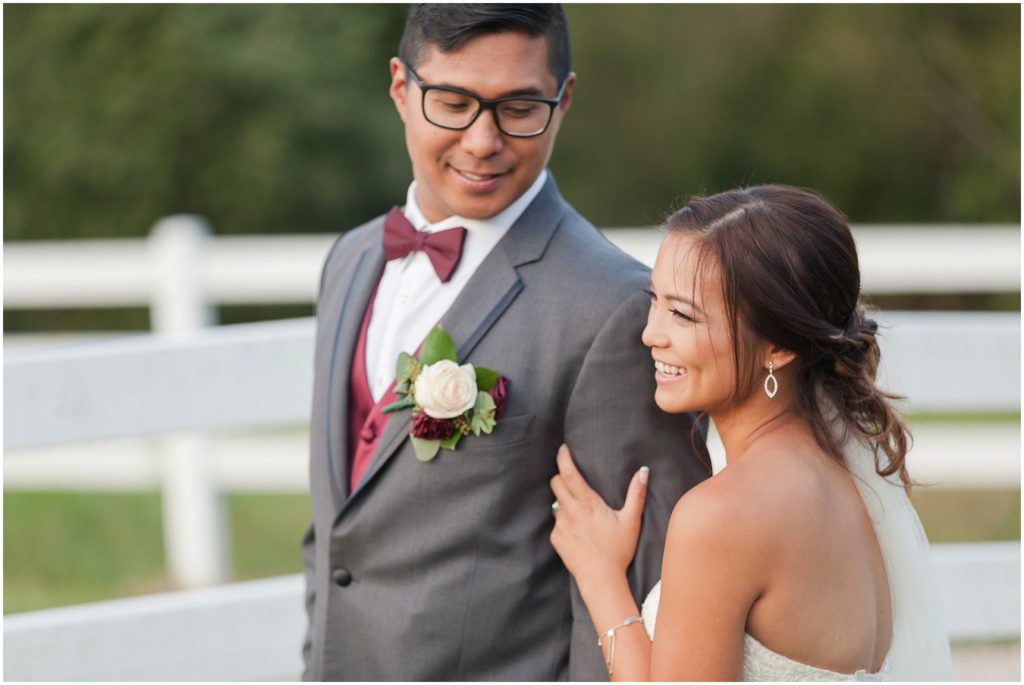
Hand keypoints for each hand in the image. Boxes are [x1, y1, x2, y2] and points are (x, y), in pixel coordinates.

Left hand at [549, 444, 648, 592]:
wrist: (601, 579)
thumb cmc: (618, 550)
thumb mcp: (631, 521)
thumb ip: (636, 494)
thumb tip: (643, 472)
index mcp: (587, 504)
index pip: (568, 473)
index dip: (563, 458)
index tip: (562, 448)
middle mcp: (570, 512)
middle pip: (556, 483)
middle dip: (562, 477)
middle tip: (573, 481)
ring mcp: (560, 525)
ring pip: (556, 503)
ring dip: (564, 502)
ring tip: (580, 512)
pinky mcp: (556, 538)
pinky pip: (556, 523)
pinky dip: (564, 521)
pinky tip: (578, 532)